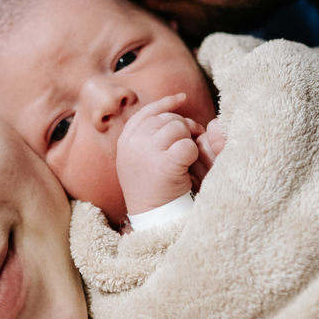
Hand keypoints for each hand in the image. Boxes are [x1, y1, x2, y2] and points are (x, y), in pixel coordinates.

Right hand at [117, 94, 201, 215]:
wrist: (154, 219)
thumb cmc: (155, 190)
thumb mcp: (144, 158)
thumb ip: (152, 134)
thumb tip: (175, 108)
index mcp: (126, 140)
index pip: (146, 112)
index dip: (166, 104)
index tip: (182, 99)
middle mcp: (132, 142)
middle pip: (168, 119)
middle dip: (184, 128)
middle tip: (187, 147)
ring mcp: (145, 152)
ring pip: (178, 129)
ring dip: (188, 143)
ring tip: (182, 163)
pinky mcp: (163, 164)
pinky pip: (187, 146)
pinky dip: (192, 156)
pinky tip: (186, 170)